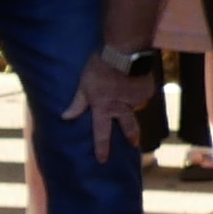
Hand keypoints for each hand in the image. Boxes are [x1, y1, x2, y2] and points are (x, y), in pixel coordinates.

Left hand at [69, 47, 145, 162]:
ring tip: (131, 90)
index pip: (102, 133)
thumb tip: (65, 117)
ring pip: (136, 105)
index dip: (102, 148)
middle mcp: (122, 108)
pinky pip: (143, 92)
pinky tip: (136, 77)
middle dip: (132, 136)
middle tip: (134, 144)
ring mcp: (136, 100)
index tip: (103, 160)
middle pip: (128, 127)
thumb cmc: (99, 68)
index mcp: (104, 107)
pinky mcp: (147, 90)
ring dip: (134, 102)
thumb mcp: (84, 85)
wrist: (124, 53)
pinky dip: (140, 88)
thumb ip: (78, 102)